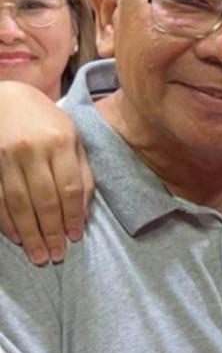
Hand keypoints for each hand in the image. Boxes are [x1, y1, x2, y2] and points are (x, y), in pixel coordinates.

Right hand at [0, 84, 93, 264]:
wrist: (6, 96)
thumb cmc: (46, 121)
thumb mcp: (73, 139)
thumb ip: (81, 173)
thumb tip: (83, 213)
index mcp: (60, 142)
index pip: (70, 188)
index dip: (73, 217)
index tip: (74, 237)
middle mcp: (31, 149)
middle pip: (44, 200)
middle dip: (50, 232)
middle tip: (55, 256)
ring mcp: (5, 155)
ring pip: (18, 202)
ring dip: (28, 233)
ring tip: (37, 255)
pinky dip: (5, 220)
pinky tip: (14, 237)